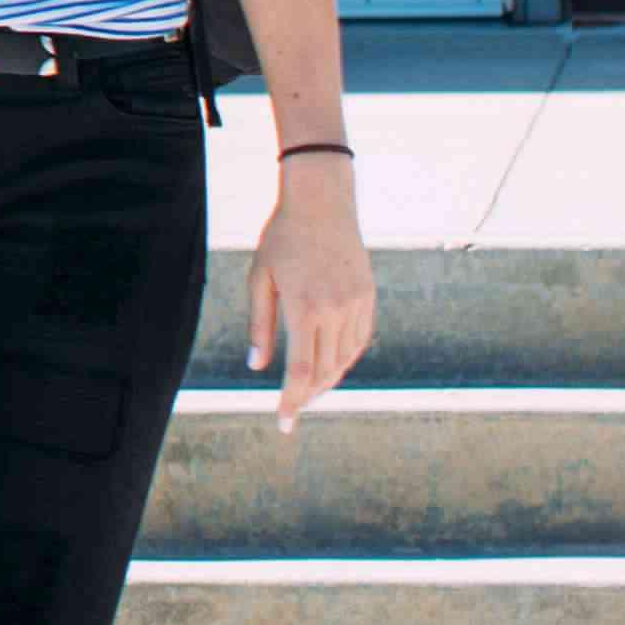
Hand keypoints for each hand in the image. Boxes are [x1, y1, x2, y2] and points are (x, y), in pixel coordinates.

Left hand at [247, 149, 378, 422]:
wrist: (322, 202)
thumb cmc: (281, 237)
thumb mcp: (260, 278)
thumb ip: (260, 324)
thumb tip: (256, 366)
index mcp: (305, 307)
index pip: (301, 370)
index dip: (292, 401)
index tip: (283, 422)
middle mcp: (336, 310)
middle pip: (325, 371)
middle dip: (308, 395)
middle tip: (292, 409)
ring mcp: (356, 304)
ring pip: (345, 359)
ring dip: (327, 380)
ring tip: (309, 392)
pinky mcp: (368, 297)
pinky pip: (359, 340)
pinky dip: (345, 358)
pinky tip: (331, 364)